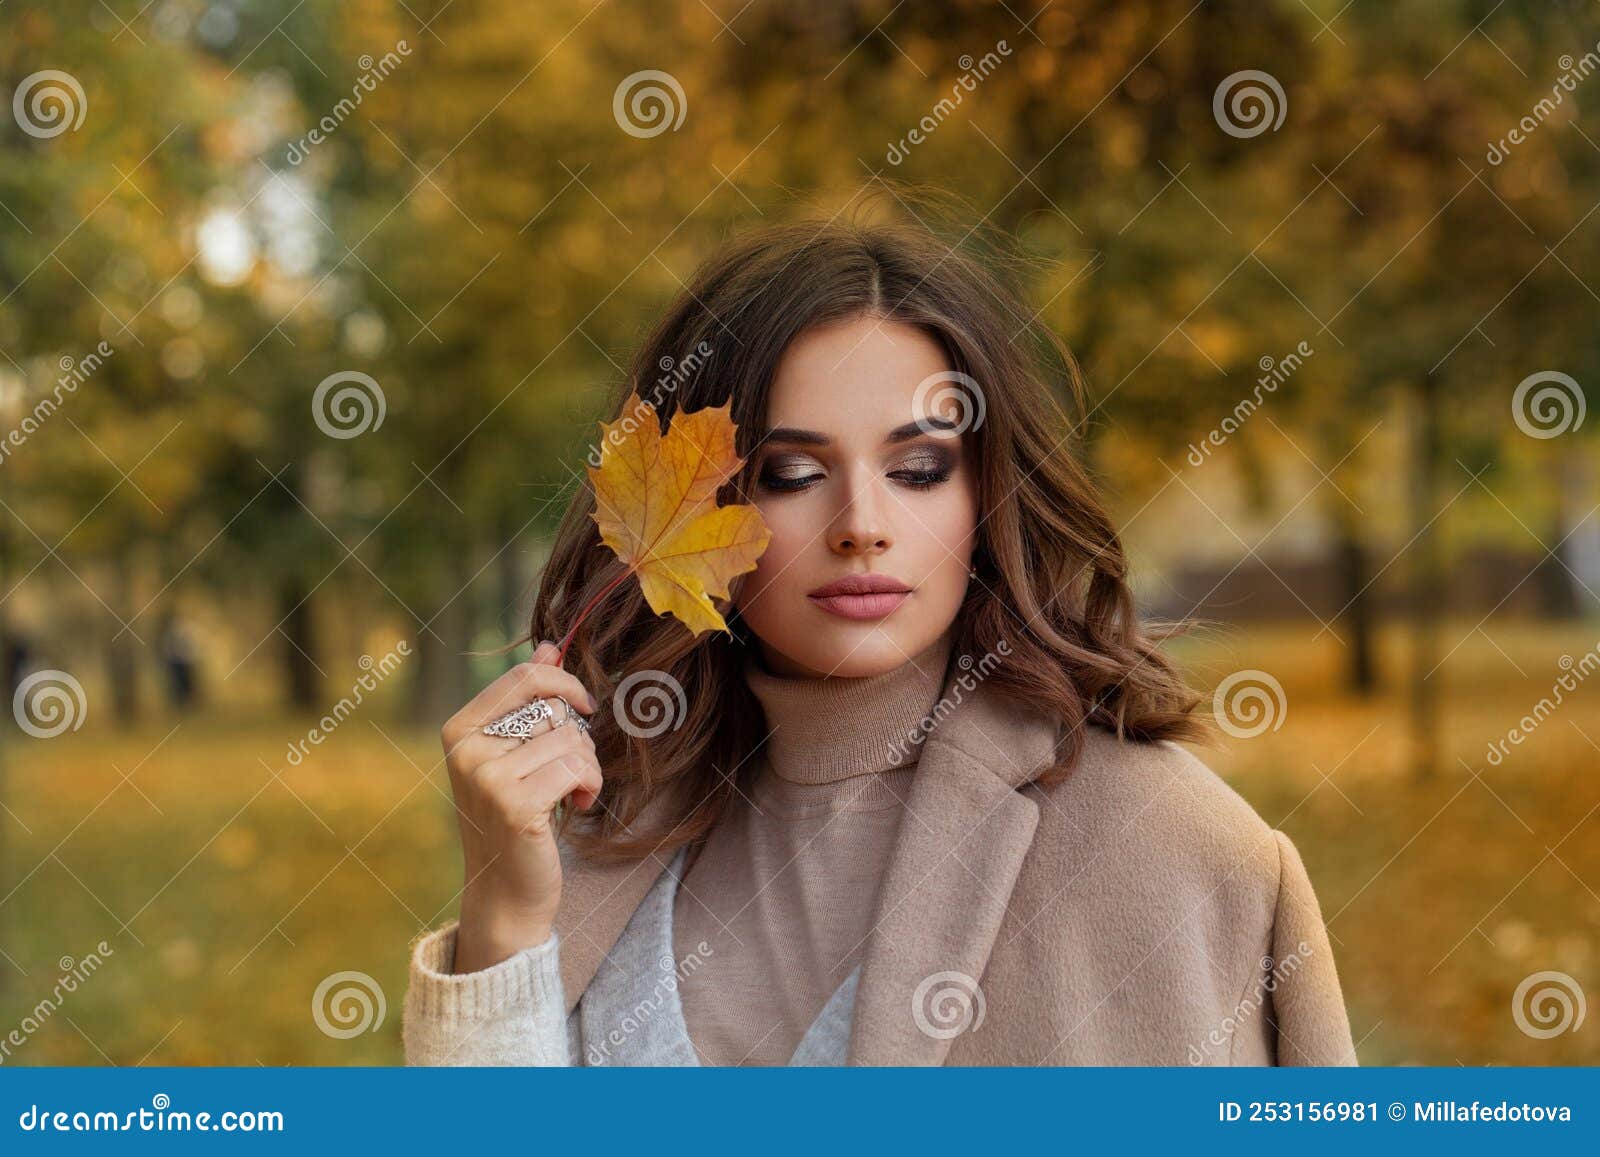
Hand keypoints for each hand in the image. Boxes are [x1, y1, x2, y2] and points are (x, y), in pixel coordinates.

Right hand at [439, 641, 600, 973]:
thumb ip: (529, 699)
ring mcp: (488, 779)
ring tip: (569, 794)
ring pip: (570, 738)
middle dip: (577, 737)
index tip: (583, 708)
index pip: (524, 677)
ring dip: (586, 766)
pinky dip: (589, 786)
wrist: (506, 891)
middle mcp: (466, 751)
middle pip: (552, 708)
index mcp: (460, 729)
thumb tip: (549, 646)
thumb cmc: (515, 817)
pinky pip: (576, 767)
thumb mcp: (516, 754)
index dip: (565, 685)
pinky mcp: (515, 806)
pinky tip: (575, 807)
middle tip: (569, 773)